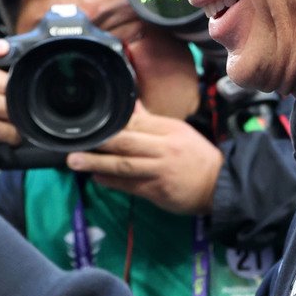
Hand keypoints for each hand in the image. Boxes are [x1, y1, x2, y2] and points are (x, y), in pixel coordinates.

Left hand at [65, 102, 223, 214]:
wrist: (220, 184)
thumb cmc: (196, 156)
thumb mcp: (178, 132)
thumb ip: (151, 121)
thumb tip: (130, 104)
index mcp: (169, 129)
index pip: (135, 123)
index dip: (111, 124)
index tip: (90, 124)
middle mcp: (164, 148)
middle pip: (127, 142)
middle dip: (100, 142)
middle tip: (76, 142)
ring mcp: (160, 171)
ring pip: (125, 165)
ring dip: (98, 164)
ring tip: (75, 162)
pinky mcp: (158, 191)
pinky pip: (130, 185)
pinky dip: (111, 182)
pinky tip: (97, 178)